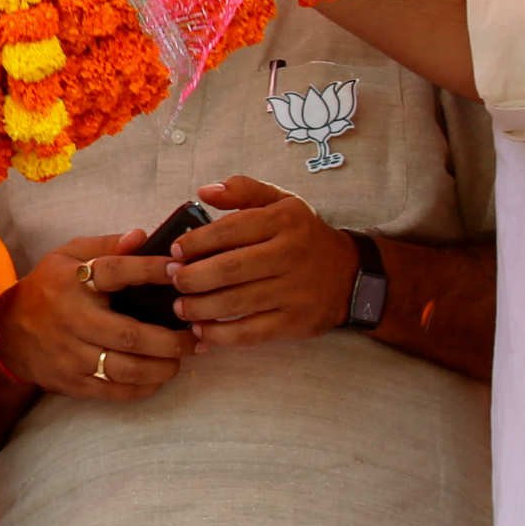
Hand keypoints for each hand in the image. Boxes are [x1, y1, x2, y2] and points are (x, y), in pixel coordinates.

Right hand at [0, 233, 195, 402]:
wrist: (7, 332)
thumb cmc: (47, 288)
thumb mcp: (67, 255)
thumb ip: (106, 244)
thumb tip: (143, 236)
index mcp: (71, 281)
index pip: (114, 271)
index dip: (149, 270)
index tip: (179, 271)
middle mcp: (71, 319)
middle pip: (128, 334)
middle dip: (169, 340)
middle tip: (194, 336)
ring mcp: (70, 355)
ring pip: (124, 369)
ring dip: (160, 367)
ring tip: (180, 359)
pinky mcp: (72, 382)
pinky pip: (113, 391)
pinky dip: (142, 388)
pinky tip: (158, 377)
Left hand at [165, 175, 357, 346]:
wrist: (351, 274)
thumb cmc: (303, 236)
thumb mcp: (281, 202)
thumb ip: (243, 190)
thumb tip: (204, 191)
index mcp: (284, 220)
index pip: (231, 230)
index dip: (197, 242)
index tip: (175, 251)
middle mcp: (291, 254)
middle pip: (230, 268)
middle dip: (193, 277)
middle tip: (173, 280)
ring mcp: (295, 291)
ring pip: (237, 302)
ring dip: (200, 307)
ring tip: (180, 306)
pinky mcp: (296, 321)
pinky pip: (251, 332)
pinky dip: (222, 335)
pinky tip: (202, 330)